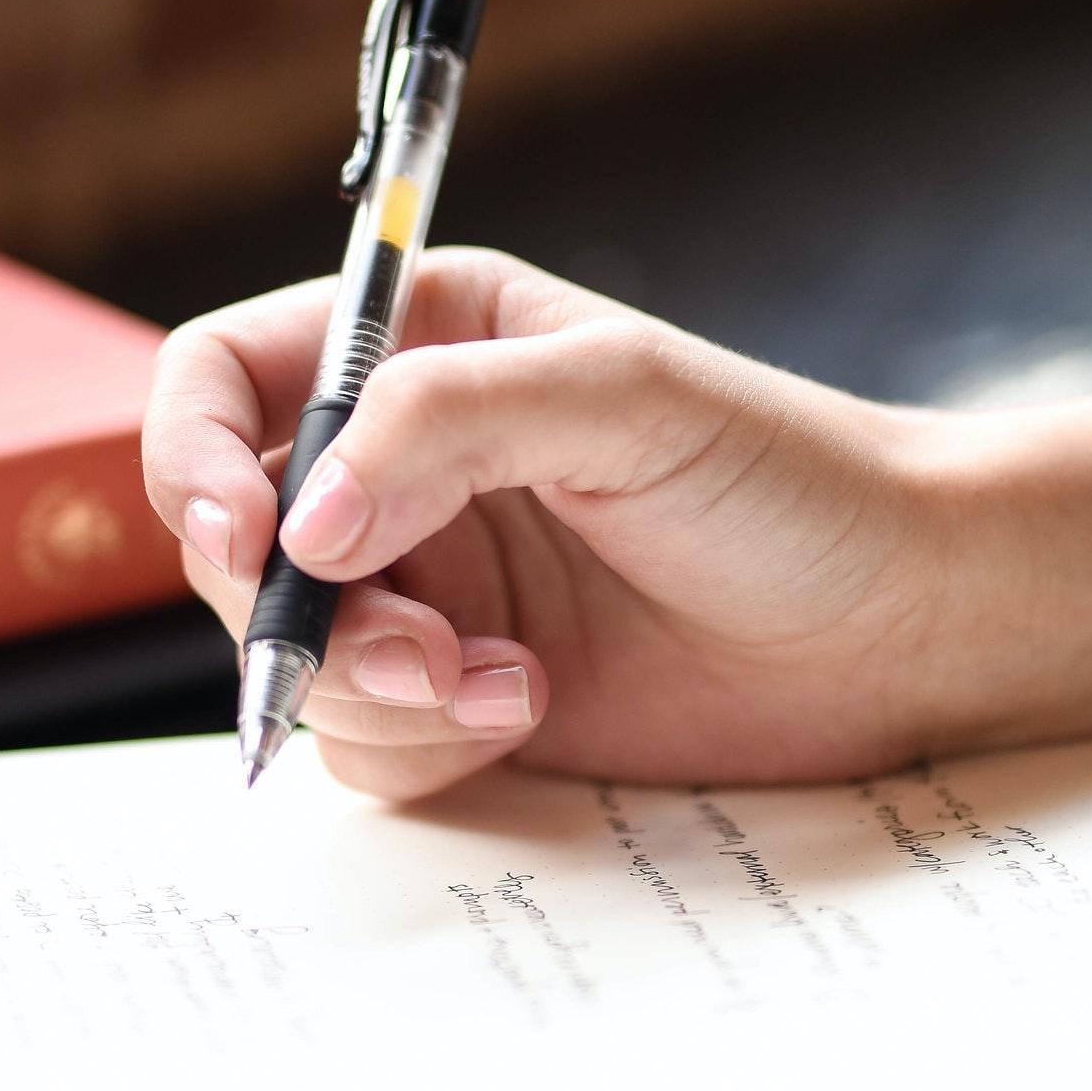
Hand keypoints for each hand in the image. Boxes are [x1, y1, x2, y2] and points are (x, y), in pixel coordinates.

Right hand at [141, 250, 972, 800]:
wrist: (898, 623)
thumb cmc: (787, 479)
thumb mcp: (622, 399)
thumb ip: (446, 424)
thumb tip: (300, 526)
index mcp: (423, 347)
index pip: (224, 382)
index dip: (193, 457)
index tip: (245, 536)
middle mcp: (402, 467)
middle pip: (236, 543)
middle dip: (299, 613)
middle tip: (416, 647)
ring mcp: (428, 589)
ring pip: (291, 658)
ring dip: (372, 689)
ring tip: (502, 684)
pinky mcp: (460, 697)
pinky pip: (362, 742)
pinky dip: (424, 743)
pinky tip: (529, 710)